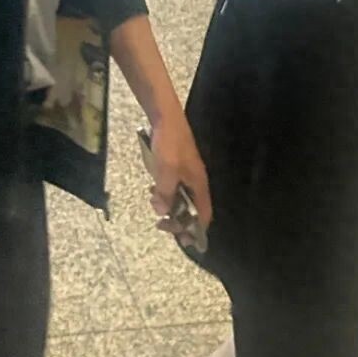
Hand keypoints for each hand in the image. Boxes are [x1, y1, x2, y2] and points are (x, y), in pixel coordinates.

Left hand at [148, 113, 212, 239]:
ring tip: (155, 204)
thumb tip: (162, 211)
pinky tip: (153, 189)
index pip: (204, 215)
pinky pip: (172, 186)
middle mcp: (195, 181)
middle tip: (161, 224)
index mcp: (199, 184)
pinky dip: (164, 192)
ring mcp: (186, 173)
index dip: (196, 230)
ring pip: (180, 198)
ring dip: (168, 205)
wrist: (165, 116)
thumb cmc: (169, 143)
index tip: (182, 240)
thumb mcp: (166, 169)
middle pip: (191, 209)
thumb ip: (165, 192)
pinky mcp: (176, 166)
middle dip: (177, 219)